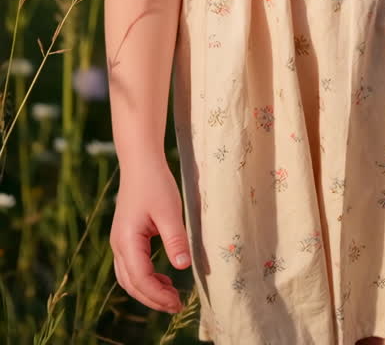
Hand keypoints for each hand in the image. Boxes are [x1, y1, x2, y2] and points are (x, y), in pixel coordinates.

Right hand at [110, 158, 191, 314]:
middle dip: (153, 299)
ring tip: (172, 295)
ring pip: (129, 278)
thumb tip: (183, 267)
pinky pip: (132, 267)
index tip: (178, 303)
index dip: (158, 296)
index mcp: (127, 240)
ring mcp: (120, 241)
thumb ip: (175, 239)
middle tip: (177, 306)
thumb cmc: (155, 183)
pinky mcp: (126, 237)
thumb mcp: (169, 211)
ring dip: (148, 290)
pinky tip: (164, 278)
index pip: (140, 279)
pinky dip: (146, 278)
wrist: (140, 162)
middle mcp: (119, 245)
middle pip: (131, 284)